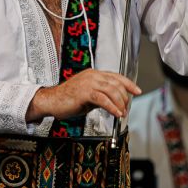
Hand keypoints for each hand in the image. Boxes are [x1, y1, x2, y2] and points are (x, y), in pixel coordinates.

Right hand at [26, 69, 140, 120]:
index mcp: (93, 74)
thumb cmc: (66, 100)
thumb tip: (113, 102)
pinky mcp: (84, 92)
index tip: (137, 91)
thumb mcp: (87, 96)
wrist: (50, 101)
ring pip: (112, 90)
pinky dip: (112, 107)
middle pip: (116, 83)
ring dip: (120, 103)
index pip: (116, 76)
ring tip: (121, 112)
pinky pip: (103, 99)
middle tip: (126, 107)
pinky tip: (115, 113)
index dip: (129, 84)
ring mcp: (87, 82)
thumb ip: (100, 95)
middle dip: (125, 97)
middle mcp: (91, 75)